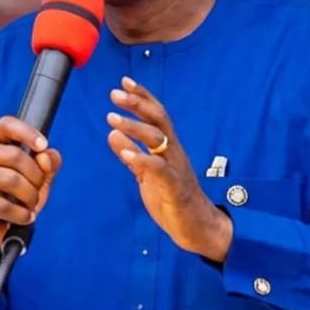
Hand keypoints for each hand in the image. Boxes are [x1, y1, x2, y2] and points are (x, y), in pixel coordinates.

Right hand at [0, 116, 62, 263]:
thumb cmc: (15, 196)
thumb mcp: (38, 177)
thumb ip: (49, 163)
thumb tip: (45, 157)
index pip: (7, 125)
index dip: (27, 133)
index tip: (43, 146)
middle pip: (16, 156)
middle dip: (36, 177)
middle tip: (37, 192)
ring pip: (11, 180)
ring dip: (30, 197)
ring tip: (30, 205)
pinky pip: (4, 204)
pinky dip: (21, 214)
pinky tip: (25, 217)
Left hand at [107, 77, 231, 261]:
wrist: (197, 227)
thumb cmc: (172, 199)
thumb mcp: (146, 175)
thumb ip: (131, 155)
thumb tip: (112, 134)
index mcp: (168, 149)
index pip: (156, 116)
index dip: (142, 97)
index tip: (124, 82)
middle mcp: (173, 153)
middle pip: (158, 120)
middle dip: (137, 104)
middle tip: (115, 94)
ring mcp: (175, 168)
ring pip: (157, 139)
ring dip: (134, 127)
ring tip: (112, 119)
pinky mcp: (174, 187)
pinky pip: (158, 169)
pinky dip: (141, 159)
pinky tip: (126, 154)